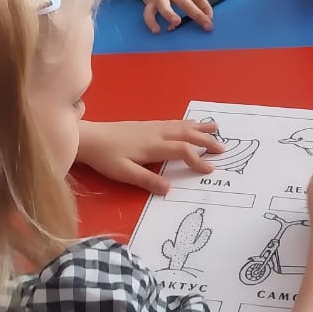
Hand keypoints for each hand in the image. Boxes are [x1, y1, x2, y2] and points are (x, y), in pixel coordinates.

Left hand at [76, 119, 223, 193]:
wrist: (89, 137)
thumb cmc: (105, 157)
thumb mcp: (124, 173)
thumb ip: (147, 180)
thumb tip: (170, 189)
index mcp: (153, 146)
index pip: (182, 151)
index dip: (198, 159)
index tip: (210, 169)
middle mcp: (157, 133)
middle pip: (187, 134)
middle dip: (206, 140)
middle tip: (223, 148)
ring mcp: (152, 127)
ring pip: (181, 125)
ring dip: (200, 127)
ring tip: (216, 126)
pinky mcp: (146, 125)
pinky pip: (173, 122)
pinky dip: (187, 123)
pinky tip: (190, 123)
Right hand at [141, 0, 215, 33]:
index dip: (206, 6)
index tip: (211, 16)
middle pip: (185, 3)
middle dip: (197, 15)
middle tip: (208, 26)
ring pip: (164, 6)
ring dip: (170, 14)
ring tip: (176, 23)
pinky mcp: (149, 2)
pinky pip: (148, 13)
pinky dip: (151, 22)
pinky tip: (157, 30)